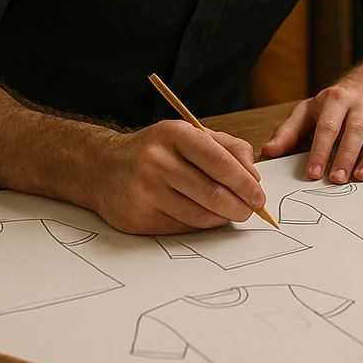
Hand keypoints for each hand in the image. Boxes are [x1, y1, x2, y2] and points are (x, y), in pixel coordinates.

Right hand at [89, 121, 265, 234]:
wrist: (103, 167)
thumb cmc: (155, 150)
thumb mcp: (188, 134)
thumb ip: (227, 148)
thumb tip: (254, 176)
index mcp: (175, 135)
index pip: (221, 162)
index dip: (246, 183)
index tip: (259, 196)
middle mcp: (158, 162)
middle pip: (213, 193)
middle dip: (241, 206)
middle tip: (251, 210)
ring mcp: (146, 191)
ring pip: (200, 216)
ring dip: (223, 219)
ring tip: (231, 214)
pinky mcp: (139, 218)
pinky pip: (182, 228)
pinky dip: (201, 225)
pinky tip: (205, 217)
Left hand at [261, 84, 362, 183]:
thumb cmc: (338, 102)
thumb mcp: (310, 110)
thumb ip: (289, 132)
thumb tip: (268, 152)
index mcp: (336, 98)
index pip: (327, 126)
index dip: (320, 150)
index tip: (314, 172)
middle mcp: (361, 103)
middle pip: (354, 130)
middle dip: (346, 155)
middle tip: (337, 179)